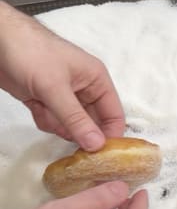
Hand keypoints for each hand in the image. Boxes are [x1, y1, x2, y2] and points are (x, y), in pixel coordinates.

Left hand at [0, 0, 124, 150]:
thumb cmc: (30, 53)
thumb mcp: (55, 89)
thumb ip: (76, 119)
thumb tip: (97, 145)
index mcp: (96, 80)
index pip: (114, 114)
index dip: (110, 135)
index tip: (101, 155)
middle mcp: (85, 89)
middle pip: (92, 122)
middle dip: (79, 131)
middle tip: (71, 142)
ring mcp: (65, 95)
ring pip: (72, 124)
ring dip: (58, 124)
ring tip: (44, 109)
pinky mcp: (47, 100)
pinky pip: (54, 121)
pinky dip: (45, 119)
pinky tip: (35, 107)